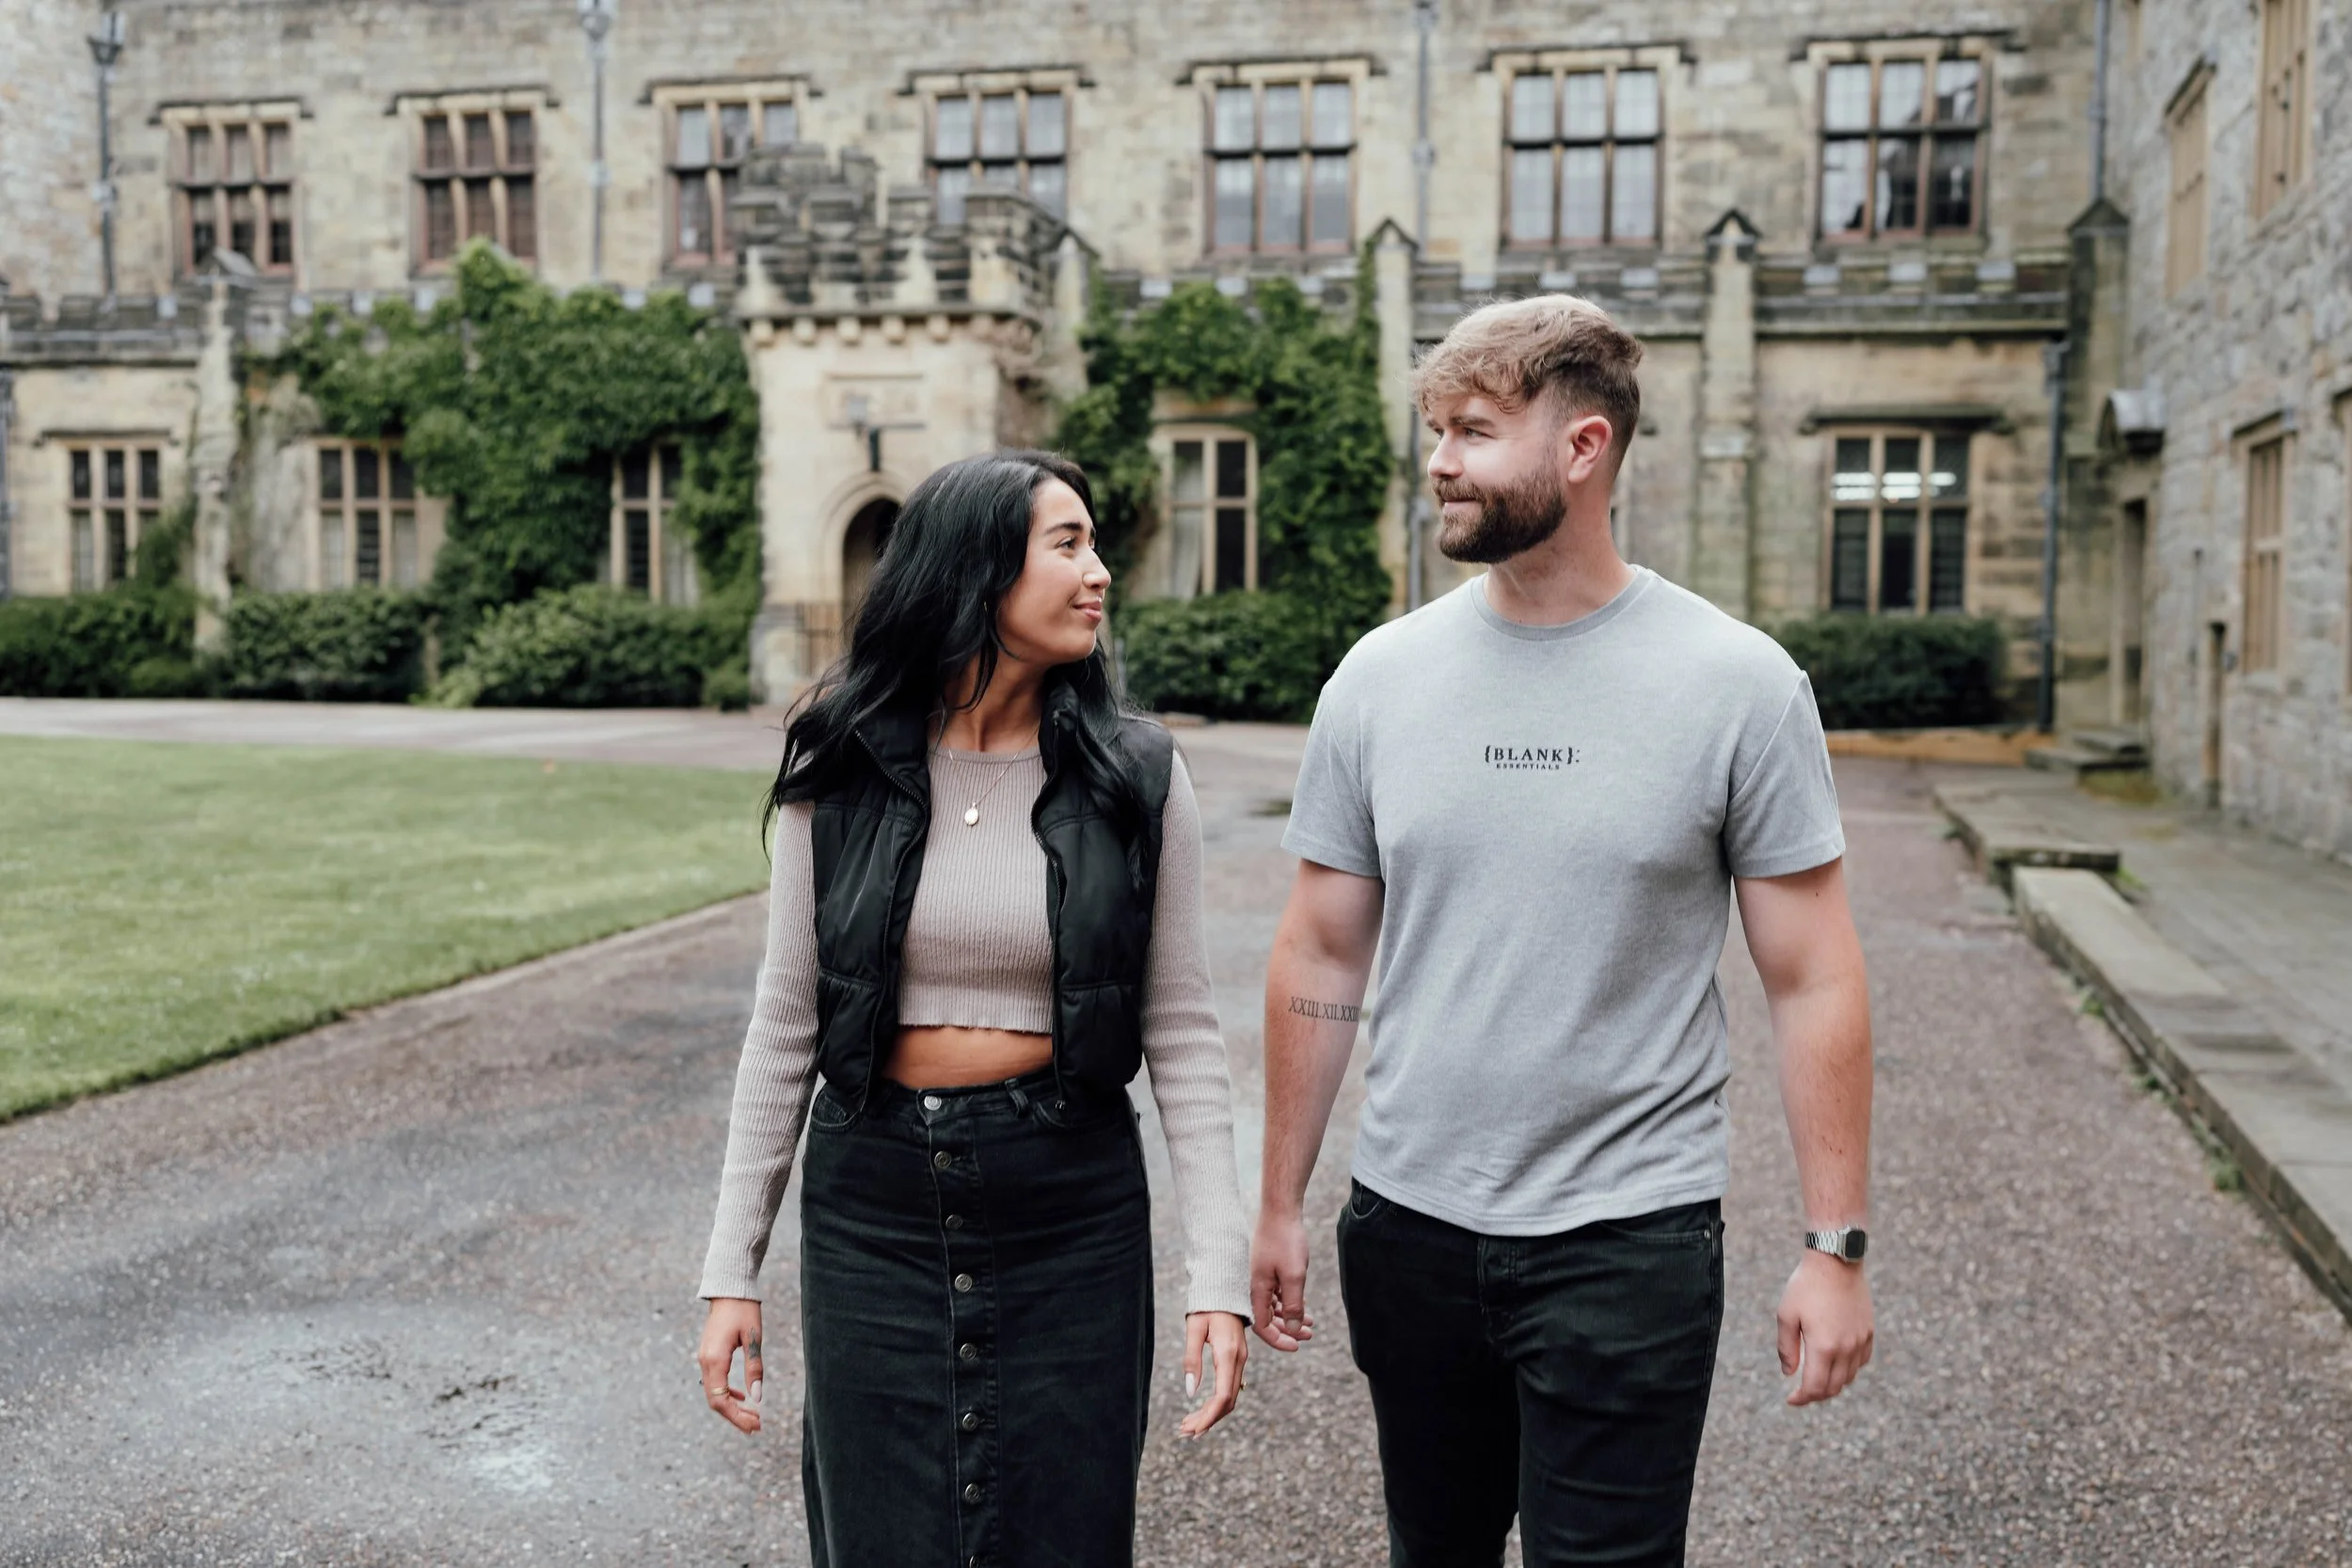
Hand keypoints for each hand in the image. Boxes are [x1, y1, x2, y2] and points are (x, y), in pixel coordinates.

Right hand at [697, 1297, 765, 1432]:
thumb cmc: (744, 1310)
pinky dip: (728, 1393)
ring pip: (714, 1393)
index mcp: (715, 1360)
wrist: (729, 1289)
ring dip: (732, 1406)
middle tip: (756, 1426)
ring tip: (752, 1416)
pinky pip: (715, 1381)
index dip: (736, 1416)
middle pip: (715, 1401)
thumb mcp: (754, 1339)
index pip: (720, 1399)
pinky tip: (743, 1396)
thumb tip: (757, 1398)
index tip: (755, 1425)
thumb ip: (754, 1368)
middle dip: (735, 1416)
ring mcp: (704, 1359)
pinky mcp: (708, 1355)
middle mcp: (705, 1362)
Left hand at [1178, 1311, 1249, 1437]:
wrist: (1225, 1291)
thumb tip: (1191, 1392)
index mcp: (1228, 1354)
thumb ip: (1192, 1359)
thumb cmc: (1207, 1307)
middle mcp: (1239, 1360)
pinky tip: (1201, 1410)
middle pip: (1227, 1402)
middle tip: (1185, 1433)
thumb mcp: (1194, 1328)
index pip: (1222, 1396)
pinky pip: (1229, 1388)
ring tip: (1189, 1426)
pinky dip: (1216, 1403)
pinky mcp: (1237, 1361)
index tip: (1193, 1430)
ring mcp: (1240, 1361)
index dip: (1209, 1417)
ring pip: (1229, 1398)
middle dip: (1207, 1420)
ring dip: (1211, 1414)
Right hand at [1249, 1208, 1315, 1351]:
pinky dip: (1288, 1301)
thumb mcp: (1294, 1276)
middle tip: (1308, 1335)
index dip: (1278, 1340)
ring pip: (1273, 1305)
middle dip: (1288, 1329)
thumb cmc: (1286, 1240)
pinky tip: (1302, 1303)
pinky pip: (1275, 1292)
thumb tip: (1291, 1329)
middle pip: (1267, 1318)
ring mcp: (1260, 1275)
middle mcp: (1255, 1285)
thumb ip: (1292, 1305)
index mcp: (1256, 1290)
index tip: (1296, 1346)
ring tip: (1311, 1322)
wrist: (1280, 1209)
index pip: (1261, 1326)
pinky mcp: (1267, 1267)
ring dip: (1290, 1315)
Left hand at [1776, 1251, 1872, 1405]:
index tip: (1791, 1399)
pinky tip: (1836, 1362)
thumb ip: (1786, 1348)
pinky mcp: (1869, 1332)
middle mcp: (1846, 1348)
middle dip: (1816, 1395)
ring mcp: (1860, 1341)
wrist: (1836, 1261)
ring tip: (1817, 1377)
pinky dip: (1848, 1369)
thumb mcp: (1786, 1315)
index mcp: (1824, 1346)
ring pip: (1849, 1377)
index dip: (1802, 1398)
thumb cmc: (1806, 1286)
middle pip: (1834, 1387)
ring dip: (1833, 1383)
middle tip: (1801, 1392)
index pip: (1815, 1387)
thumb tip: (1790, 1373)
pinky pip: (1861, 1361)